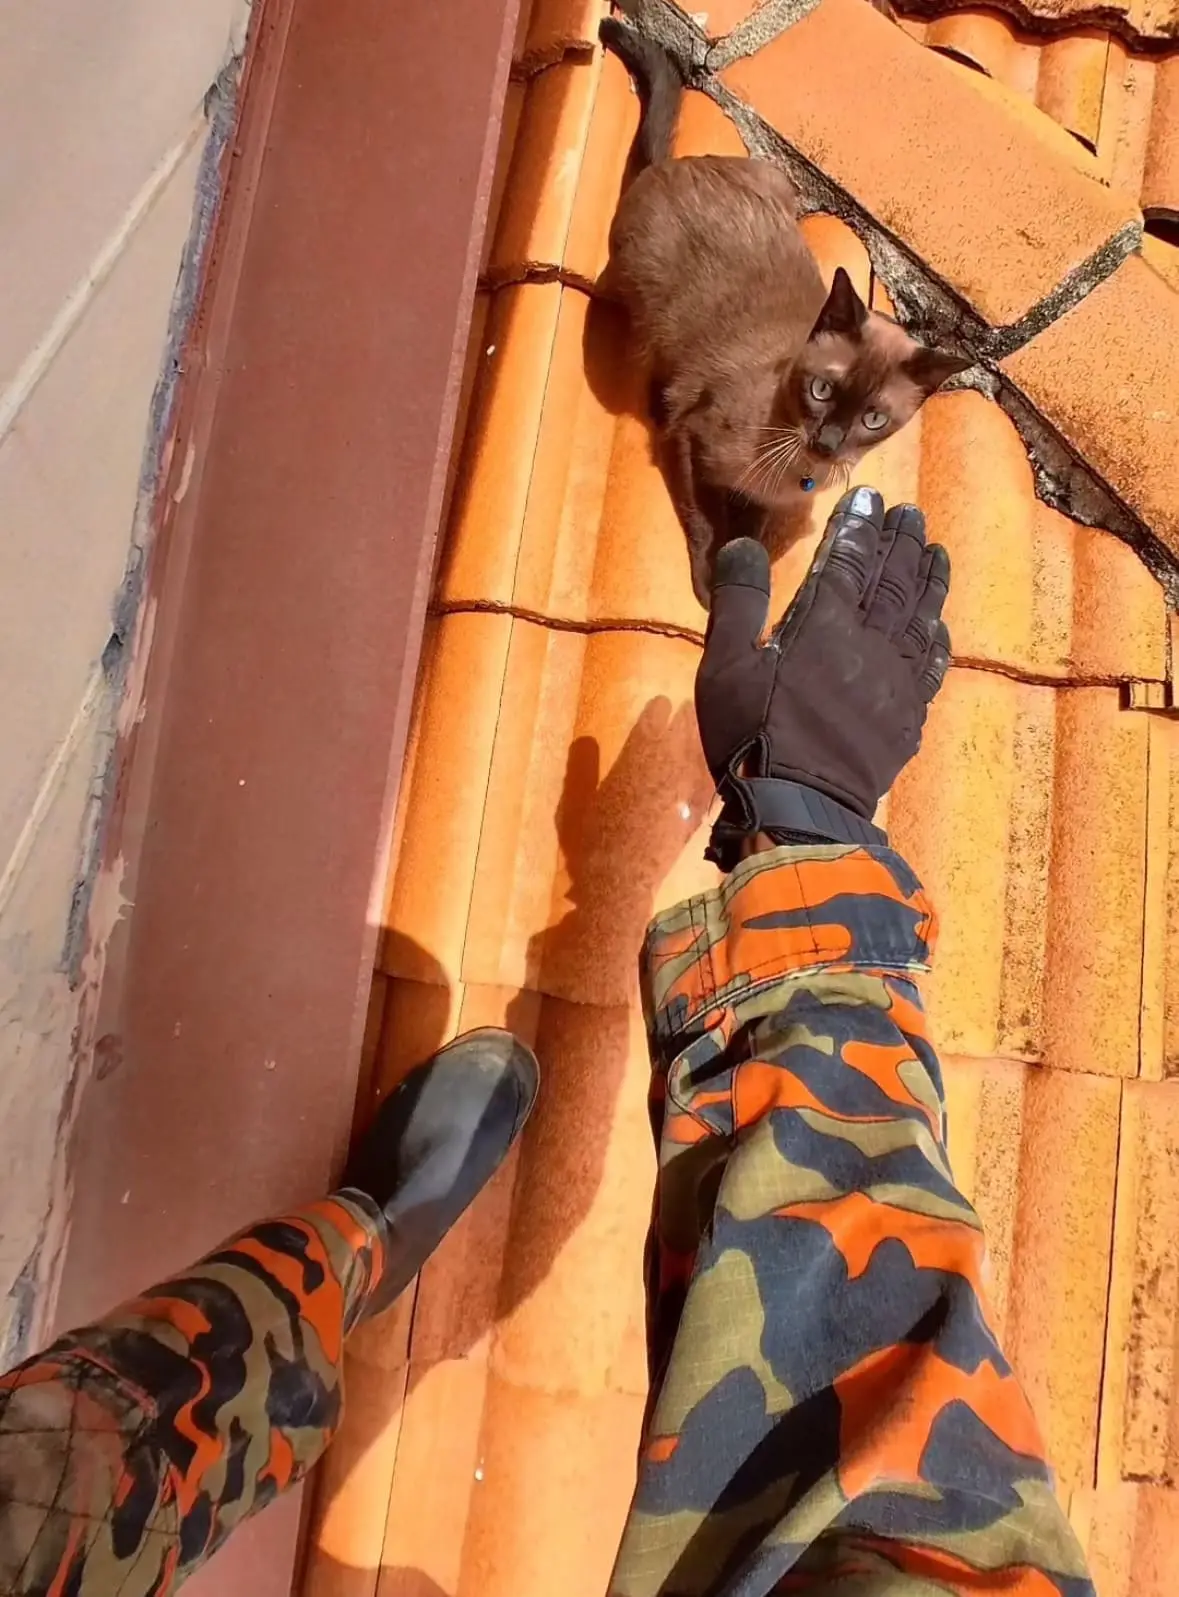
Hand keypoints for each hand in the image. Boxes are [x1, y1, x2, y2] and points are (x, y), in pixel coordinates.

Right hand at [695, 485, 950, 870]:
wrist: (801, 808)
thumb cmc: (752, 735)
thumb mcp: (724, 665)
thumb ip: (738, 601)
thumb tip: (744, 545)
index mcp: (823, 624)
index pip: (848, 560)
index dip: (859, 526)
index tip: (871, 496)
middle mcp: (869, 642)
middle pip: (892, 581)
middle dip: (901, 543)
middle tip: (910, 514)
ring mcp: (895, 681)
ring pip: (920, 617)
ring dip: (929, 580)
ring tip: (935, 551)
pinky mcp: (907, 718)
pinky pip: (931, 668)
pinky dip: (936, 639)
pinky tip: (939, 626)